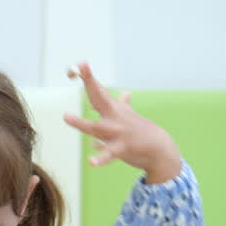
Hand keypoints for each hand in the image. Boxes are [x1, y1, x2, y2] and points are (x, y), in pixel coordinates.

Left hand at [63, 61, 182, 183]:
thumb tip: (126, 93)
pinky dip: (100, 159)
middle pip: (98, 98)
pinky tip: (91, 162)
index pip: (99, 90)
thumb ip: (124, 105)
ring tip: (66, 116)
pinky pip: (108, 154)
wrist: (159, 149)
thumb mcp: (131, 116)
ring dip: (81, 123)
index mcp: (114, 109)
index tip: (81, 63)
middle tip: (79, 68)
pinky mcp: (121, 149)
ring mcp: (117, 133)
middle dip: (90, 83)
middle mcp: (114, 117)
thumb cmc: (141, 132)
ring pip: (95, 127)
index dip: (89, 77)